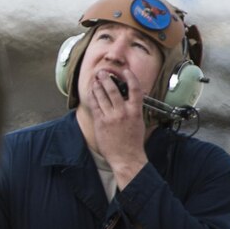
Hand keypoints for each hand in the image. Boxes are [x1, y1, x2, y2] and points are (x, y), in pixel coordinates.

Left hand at [84, 68, 148, 186]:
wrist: (126, 158)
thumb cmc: (133, 142)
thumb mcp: (139, 123)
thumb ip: (134, 110)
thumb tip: (130, 100)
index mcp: (135, 112)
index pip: (135, 90)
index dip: (131, 78)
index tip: (126, 71)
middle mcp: (123, 112)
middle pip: (114, 90)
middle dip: (107, 79)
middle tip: (102, 72)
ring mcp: (111, 117)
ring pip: (102, 96)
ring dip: (97, 85)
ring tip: (95, 79)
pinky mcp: (101, 122)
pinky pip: (95, 105)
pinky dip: (92, 96)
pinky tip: (91, 92)